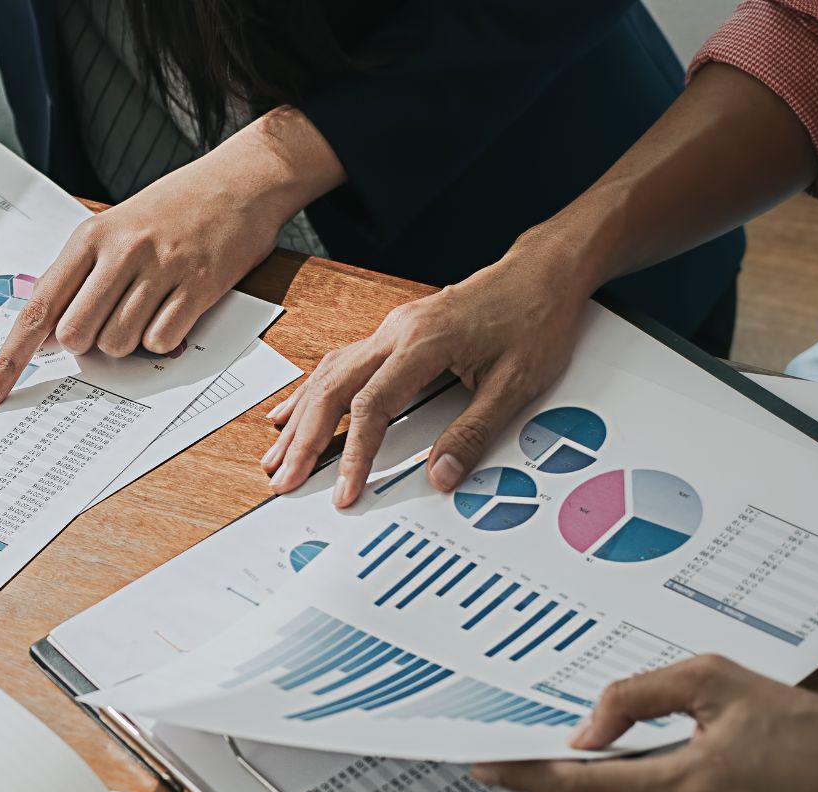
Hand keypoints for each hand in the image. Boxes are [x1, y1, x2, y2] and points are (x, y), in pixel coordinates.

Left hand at [0, 107, 343, 408]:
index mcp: (90, 238)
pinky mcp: (198, 287)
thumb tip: (49, 334)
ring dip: (128, 340)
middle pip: (76, 336)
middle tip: (110, 318)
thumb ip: (79, 276)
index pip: (37, 310)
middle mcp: (121, 252)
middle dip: (87, 344)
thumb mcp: (115, 227)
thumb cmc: (173, 209)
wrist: (240, 181)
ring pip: (118, 343)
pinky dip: (162, 338)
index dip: (11, 359)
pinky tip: (173, 307)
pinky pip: (161, 342)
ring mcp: (160, 269)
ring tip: (148, 303)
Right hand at [261, 243, 586, 503]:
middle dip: (303, 440)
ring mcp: (391, 331)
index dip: (354, 454)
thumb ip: (474, 432)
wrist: (542, 274)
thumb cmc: (533, 319)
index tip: (345, 491)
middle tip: (283, 480)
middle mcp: (396, 333)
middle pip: (332, 389)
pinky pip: (339, 364)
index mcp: (423, 343)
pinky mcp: (394, 334)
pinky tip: (291, 412)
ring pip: (328, 375)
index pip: (372, 406)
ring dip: (299, 419)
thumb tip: (440, 475)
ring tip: (276, 456)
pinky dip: (311, 392)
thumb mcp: (516, 384)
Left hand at [472, 657, 817, 791]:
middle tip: (585, 749)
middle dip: (577, 784)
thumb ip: (636, 697)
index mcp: (689, 788)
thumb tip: (584, 732)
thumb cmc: (804, 725)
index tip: (485, 766)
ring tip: (664, 767)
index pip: (578, 787)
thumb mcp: (714, 681)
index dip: (525, 775)